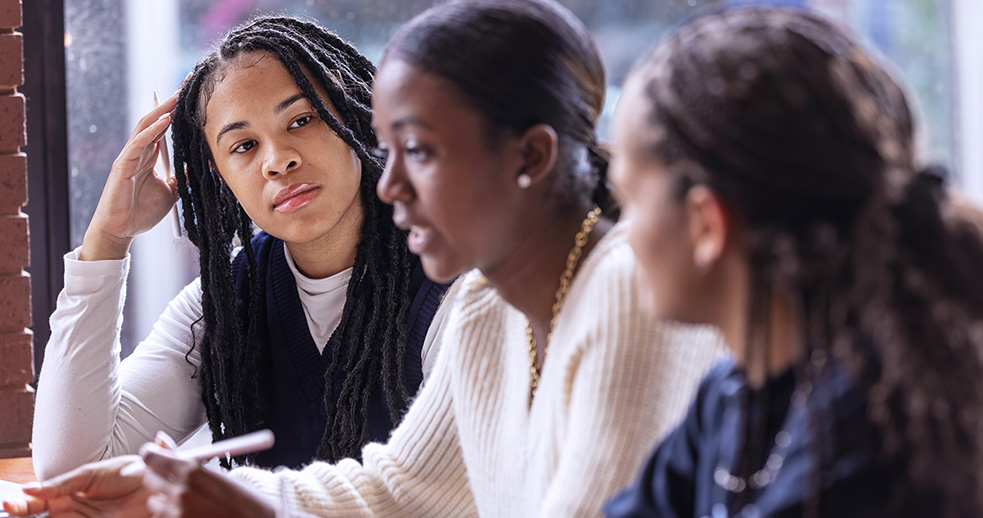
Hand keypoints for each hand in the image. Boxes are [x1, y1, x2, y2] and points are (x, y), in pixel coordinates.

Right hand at [1, 455, 150, 517]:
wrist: (158, 482)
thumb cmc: (128, 473)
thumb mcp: (91, 475)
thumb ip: (62, 484)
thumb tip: (30, 488)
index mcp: (68, 491)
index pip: (36, 500)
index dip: (20, 503)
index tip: (7, 503)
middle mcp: (72, 509)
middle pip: (39, 516)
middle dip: (22, 513)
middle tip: (9, 512)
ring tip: (18, 517)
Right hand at [80, 92, 179, 260]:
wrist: (121, 231)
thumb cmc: (142, 212)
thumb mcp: (172, 193)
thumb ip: (183, 178)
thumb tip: (199, 168)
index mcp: (149, 156)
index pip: (164, 127)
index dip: (177, 111)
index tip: (192, 95)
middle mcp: (139, 151)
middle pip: (155, 120)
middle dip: (171, 102)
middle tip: (187, 84)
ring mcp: (129, 157)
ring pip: (146, 126)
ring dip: (162, 110)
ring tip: (178, 95)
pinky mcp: (122, 166)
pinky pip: (138, 144)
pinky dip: (152, 131)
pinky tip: (164, 120)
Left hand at [140, 444, 276, 517]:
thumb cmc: (244, 502)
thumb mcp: (218, 473)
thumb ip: (186, 460)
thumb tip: (161, 440)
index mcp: (192, 470)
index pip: (150, 457)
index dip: (151, 456)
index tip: (155, 457)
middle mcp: (181, 491)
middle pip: (149, 478)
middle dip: (159, 477)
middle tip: (176, 480)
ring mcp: (178, 513)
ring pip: (155, 502)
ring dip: (166, 501)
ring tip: (189, 502)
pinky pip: (164, 517)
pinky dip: (173, 515)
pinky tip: (193, 514)